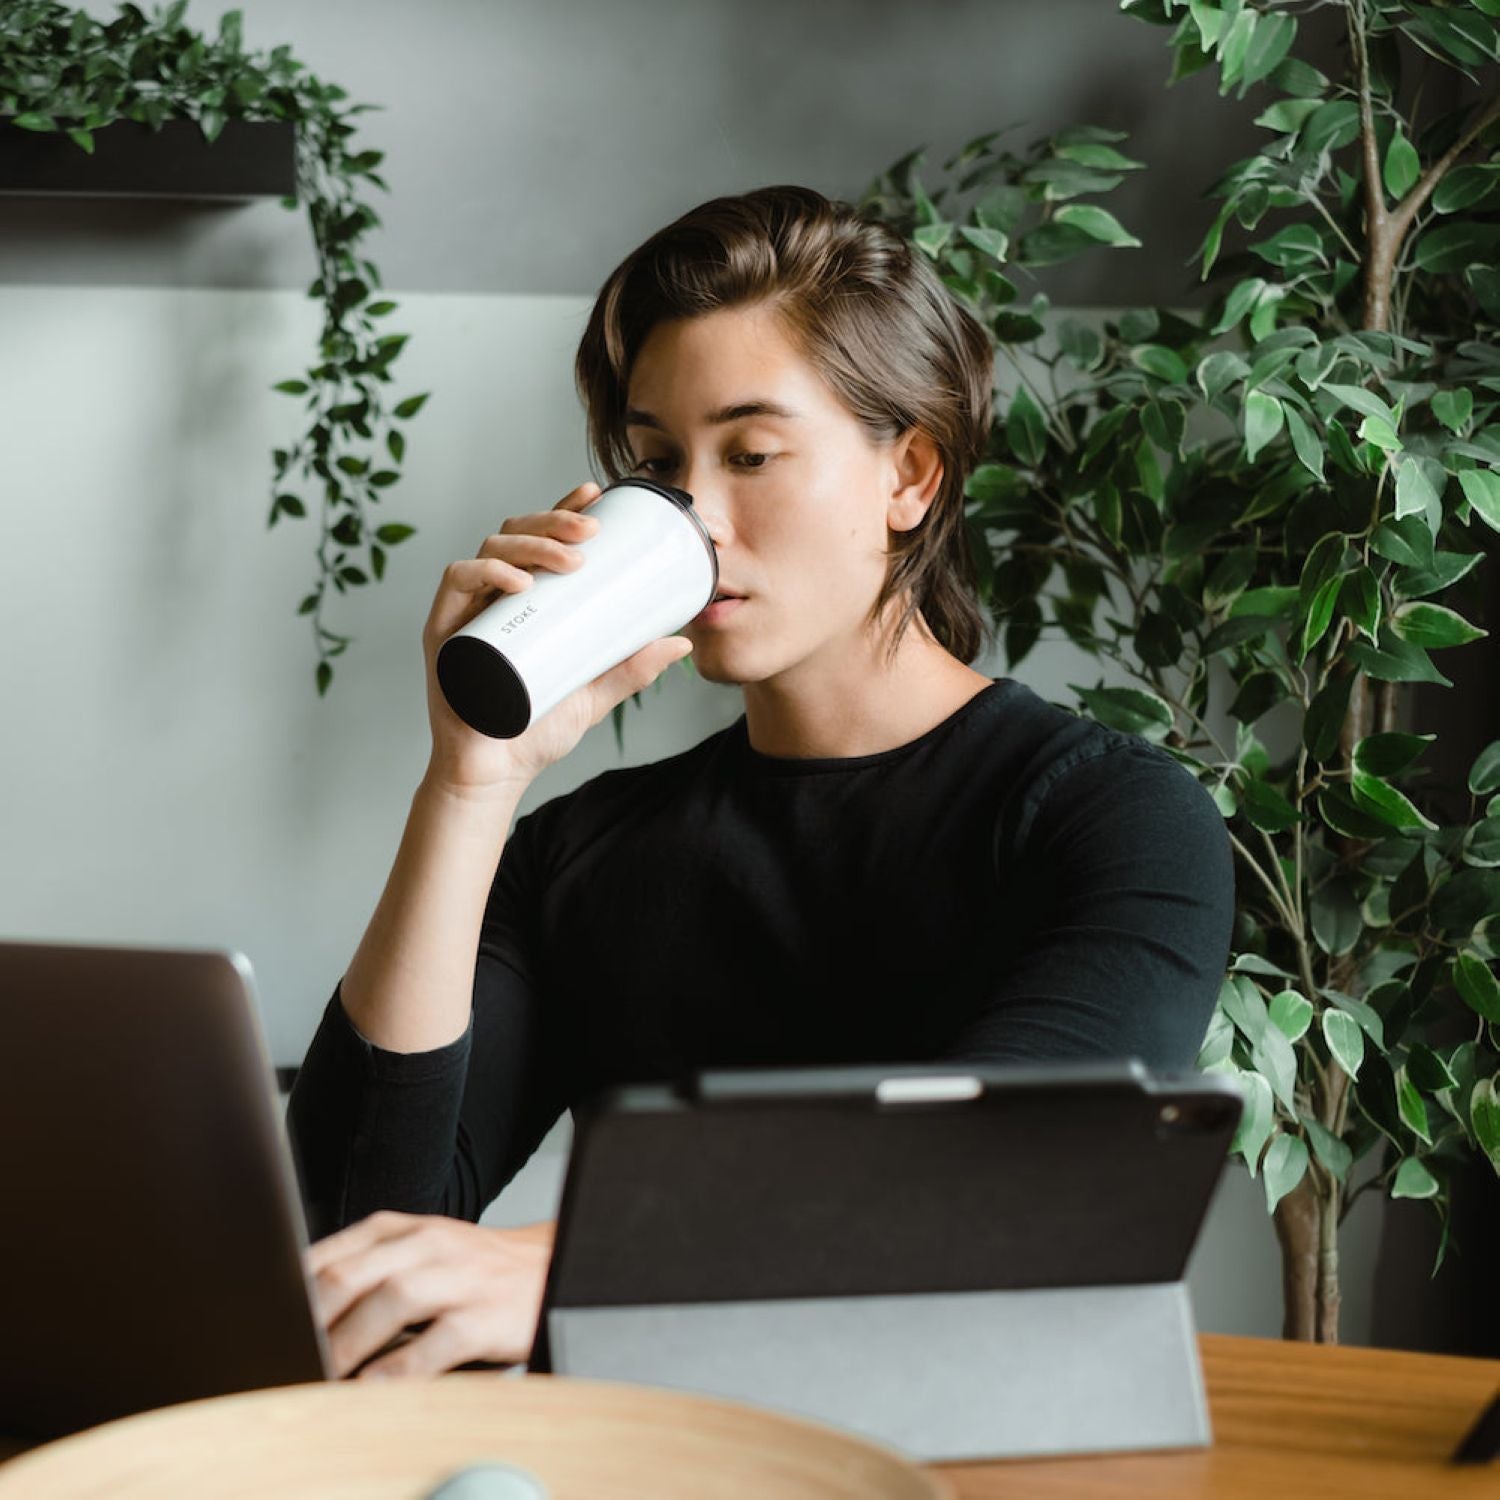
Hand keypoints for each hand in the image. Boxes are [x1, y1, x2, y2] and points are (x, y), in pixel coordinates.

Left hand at [305, 1210, 554, 1378]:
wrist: (549, 1266)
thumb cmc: (471, 1270)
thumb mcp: (419, 1252)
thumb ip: (367, 1272)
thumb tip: (300, 1315)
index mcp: (402, 1229)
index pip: (332, 1253)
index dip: (291, 1292)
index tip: (265, 1324)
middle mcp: (428, 1244)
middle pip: (352, 1274)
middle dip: (311, 1320)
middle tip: (283, 1355)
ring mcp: (459, 1277)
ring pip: (392, 1300)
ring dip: (348, 1343)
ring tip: (321, 1376)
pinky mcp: (486, 1315)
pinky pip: (437, 1342)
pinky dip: (400, 1369)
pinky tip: (375, 1388)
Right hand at [421, 480, 692, 794]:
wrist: (496, 773)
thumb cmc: (537, 728)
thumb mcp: (595, 694)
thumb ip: (632, 668)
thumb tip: (681, 642)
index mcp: (524, 599)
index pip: (539, 538)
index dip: (563, 507)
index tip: (596, 492)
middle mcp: (491, 596)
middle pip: (515, 533)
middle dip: (553, 521)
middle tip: (590, 531)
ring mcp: (466, 611)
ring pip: (490, 549)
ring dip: (531, 545)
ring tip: (570, 560)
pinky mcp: (443, 632)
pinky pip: (456, 584)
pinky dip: (487, 575)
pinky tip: (520, 583)